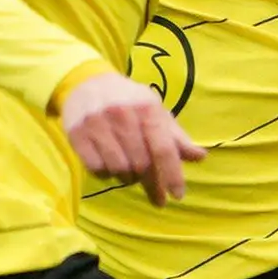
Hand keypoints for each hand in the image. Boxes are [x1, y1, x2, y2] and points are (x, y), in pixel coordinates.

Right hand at [58, 71, 204, 202]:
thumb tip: (201, 157)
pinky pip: (96, 169)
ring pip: (119, 169)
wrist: (86, 82)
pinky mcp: (76, 134)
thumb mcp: (156, 111)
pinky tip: (110, 165)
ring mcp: (97, 124)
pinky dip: (106, 174)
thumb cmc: (129, 101)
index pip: (163, 149)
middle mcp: (122, 115)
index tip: (178, 196)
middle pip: (141, 164)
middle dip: (150, 181)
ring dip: (127, 178)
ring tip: (129, 170)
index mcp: (147, 108)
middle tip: (152, 187)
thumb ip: (176, 137)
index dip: (172, 175)